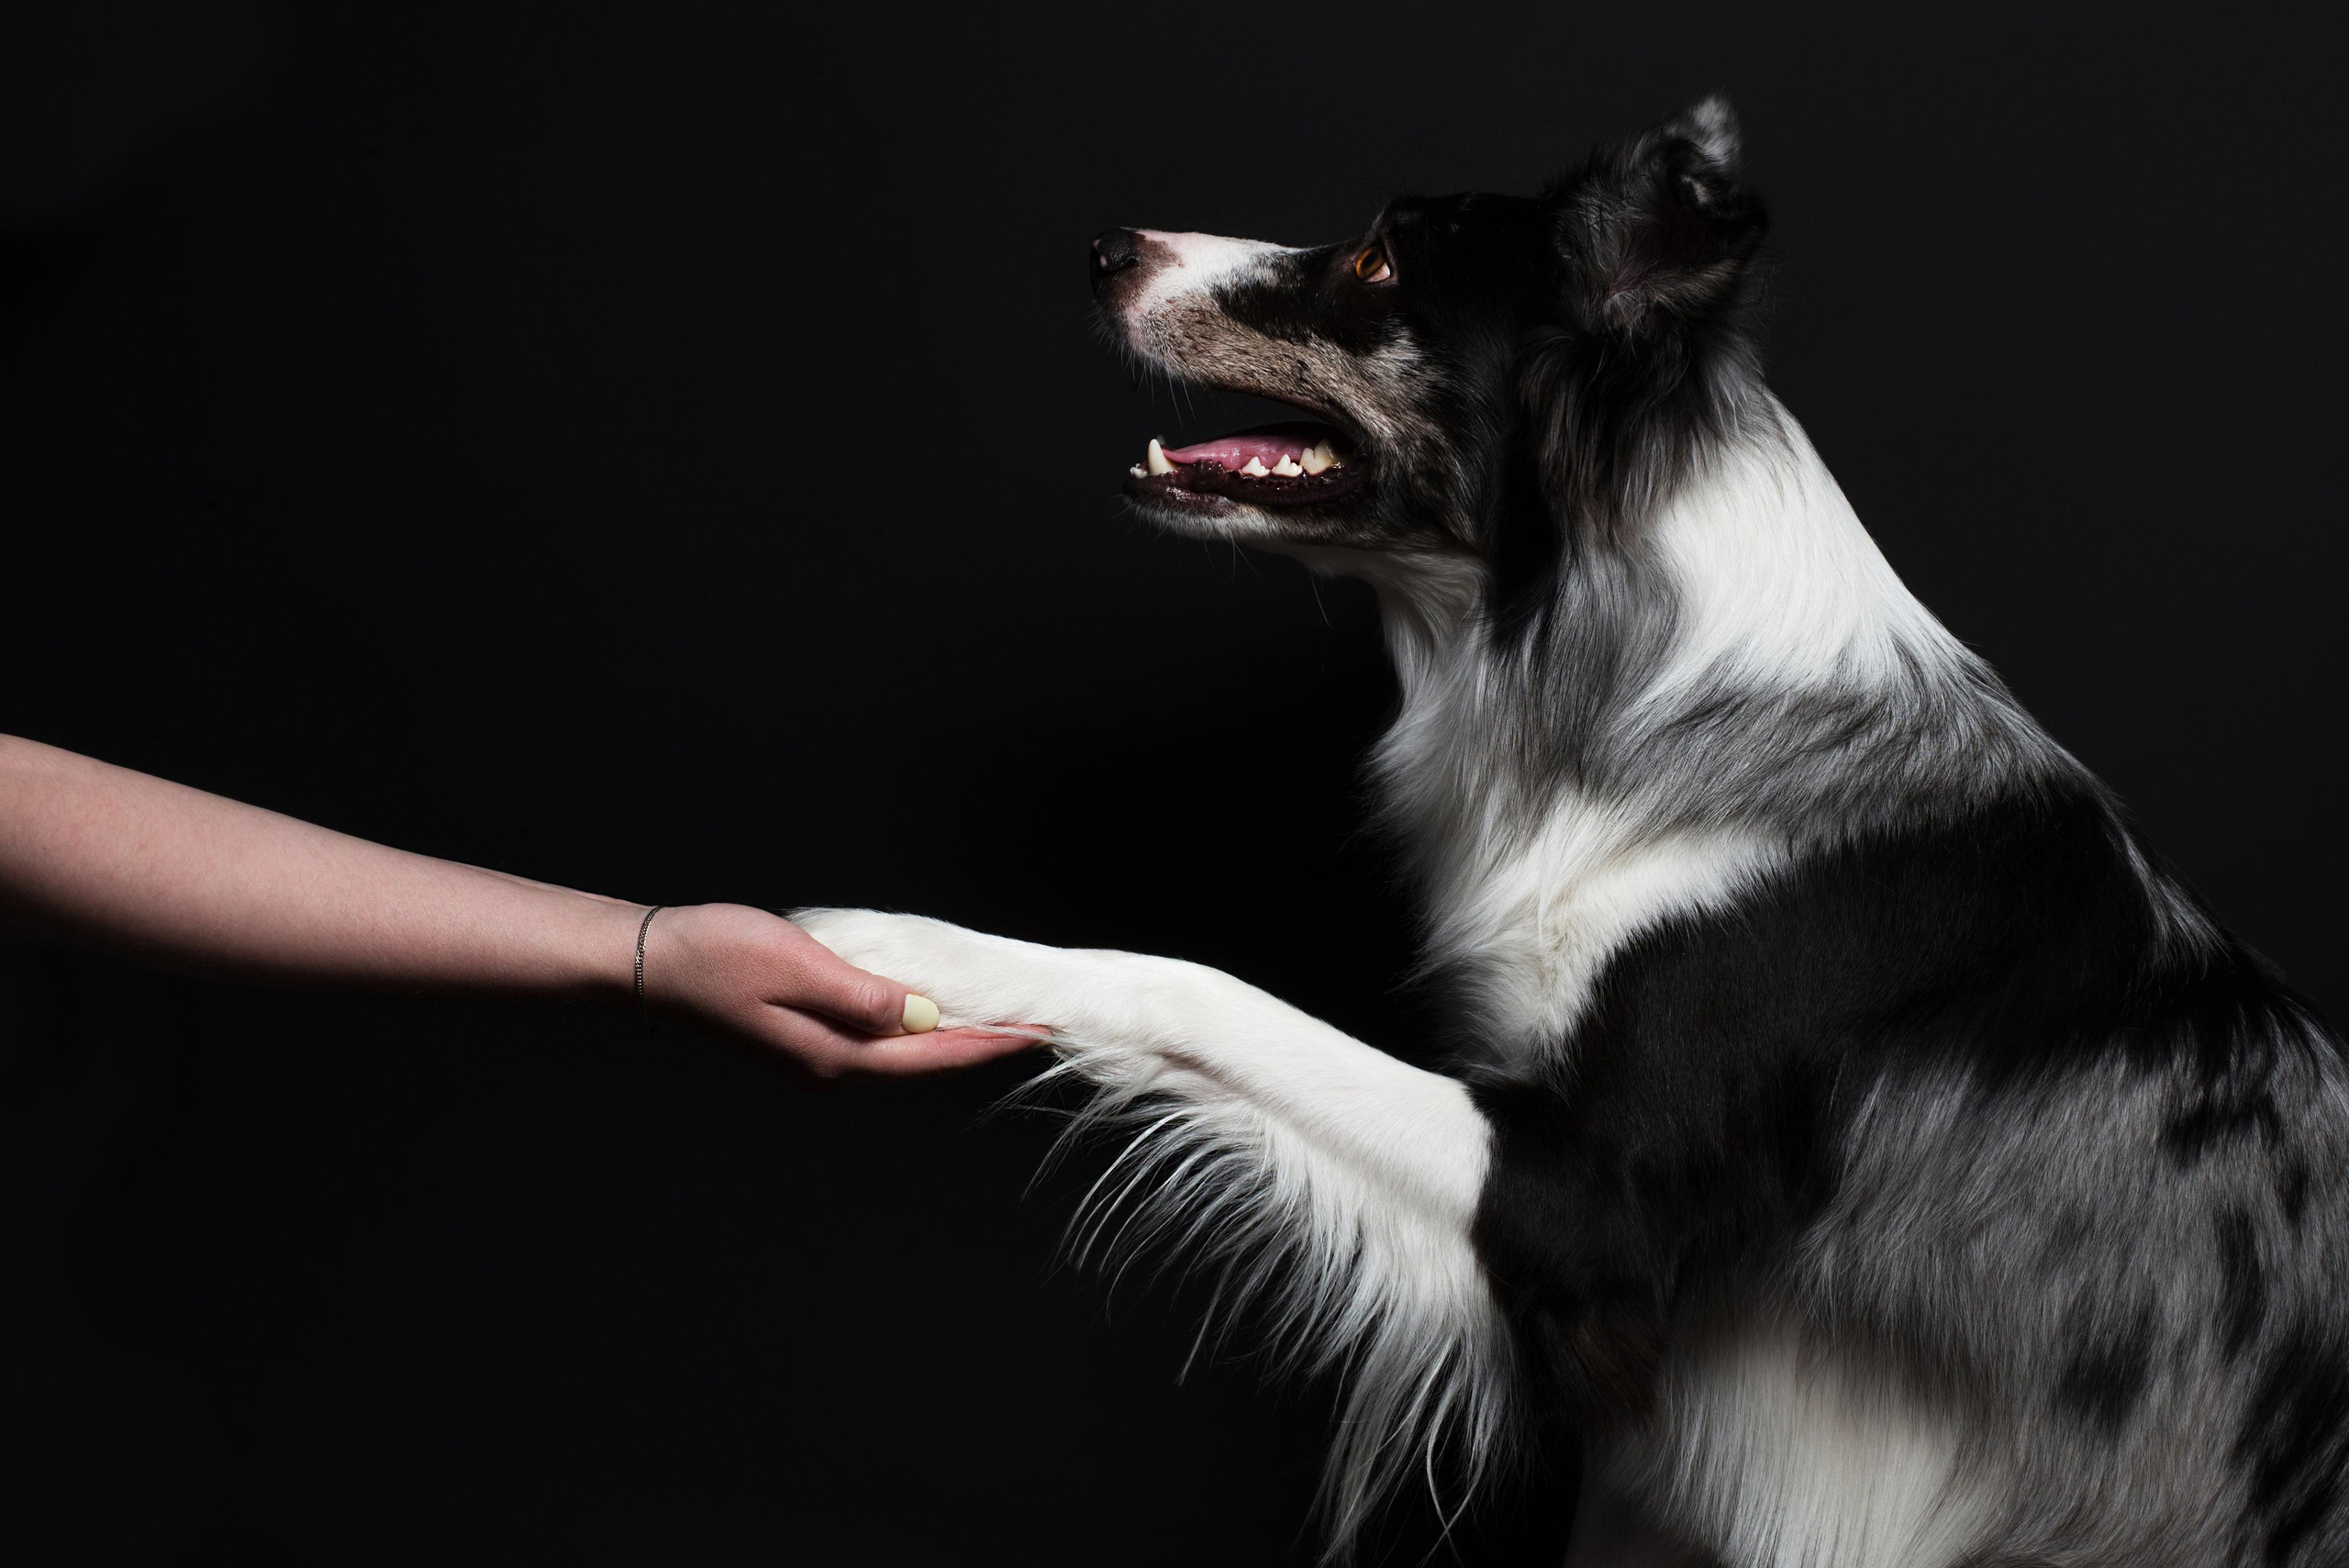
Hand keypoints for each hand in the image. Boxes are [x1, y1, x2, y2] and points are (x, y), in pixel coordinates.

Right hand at [635, 903, 1040, 1086]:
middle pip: (921, 1061)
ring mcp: (812, 1057)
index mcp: (831, 1054)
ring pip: (898, 1053)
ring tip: (993, 1018)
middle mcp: (827, 1066)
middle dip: (978, 1043)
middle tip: (1032, 1025)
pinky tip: (927, 1011)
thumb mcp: (798, 965)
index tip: (1036, 1031)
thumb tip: (924, 1017)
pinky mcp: (799, 1040)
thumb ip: (864, 995)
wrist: (653, 962)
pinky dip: (910, 1027)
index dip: (987, 1042)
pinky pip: (872, 1039)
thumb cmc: (718, 955)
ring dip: (946, 1037)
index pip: (930, 1054)